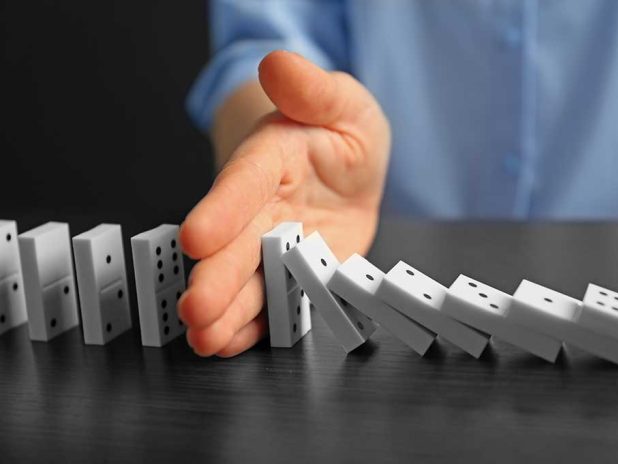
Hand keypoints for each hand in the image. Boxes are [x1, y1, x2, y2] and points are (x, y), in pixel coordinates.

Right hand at [177, 51, 390, 356]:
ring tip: (208, 338)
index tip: (196, 237)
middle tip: (195, 308)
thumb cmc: (338, 131)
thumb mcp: (341, 103)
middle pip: (237, 242)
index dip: (221, 209)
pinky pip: (276, 299)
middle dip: (217, 276)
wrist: (346, 168)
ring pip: (249, 278)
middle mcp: (263, 206)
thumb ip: (313, 89)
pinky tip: (234, 342)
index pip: (244, 181)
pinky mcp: (296, 272)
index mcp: (270, 158)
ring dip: (229, 310)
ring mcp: (277, 244)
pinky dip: (256, 323)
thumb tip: (279, 63)